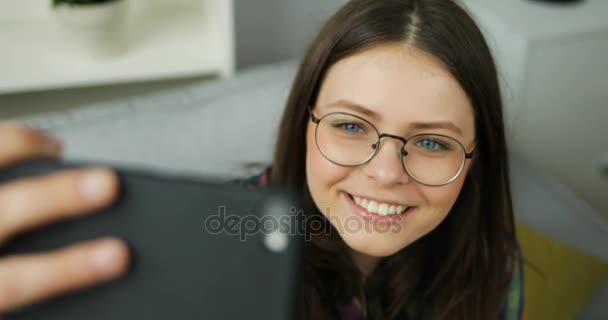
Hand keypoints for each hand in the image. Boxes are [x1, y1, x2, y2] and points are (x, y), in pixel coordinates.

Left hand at [0, 122, 128, 312]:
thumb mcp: (1, 309)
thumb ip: (27, 286)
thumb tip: (85, 294)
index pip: (19, 279)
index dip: (71, 267)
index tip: (116, 256)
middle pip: (9, 210)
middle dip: (62, 195)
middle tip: (106, 184)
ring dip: (23, 149)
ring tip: (54, 150)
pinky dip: (3, 141)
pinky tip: (18, 145)